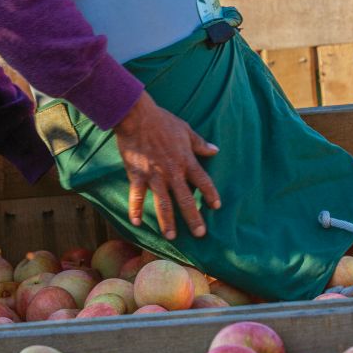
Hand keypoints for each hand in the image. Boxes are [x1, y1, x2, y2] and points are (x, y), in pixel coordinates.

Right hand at [112, 91, 220, 238]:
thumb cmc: (162, 121)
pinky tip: (136, 223)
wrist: (137, 116)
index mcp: (186, 160)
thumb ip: (200, 143)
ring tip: (171, 236)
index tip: (217, 206)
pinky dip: (135, 209)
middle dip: (193, 217)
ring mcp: (154, 175)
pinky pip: (136, 196)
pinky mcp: (137, 174)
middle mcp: (172, 171)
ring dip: (167, 221)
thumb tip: (215, 150)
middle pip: (186, 199)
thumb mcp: (186, 130)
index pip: (203, 181)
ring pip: (163, 203)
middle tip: (200, 234)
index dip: (211, 194)